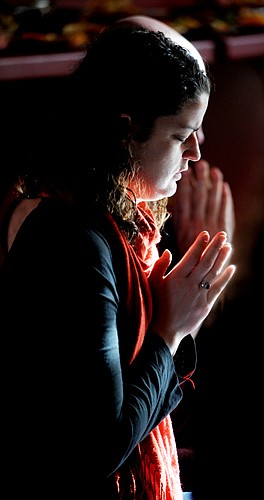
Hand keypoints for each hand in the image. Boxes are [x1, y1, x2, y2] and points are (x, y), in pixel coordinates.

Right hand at [149, 231, 235, 354]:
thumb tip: (168, 251)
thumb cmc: (154, 305)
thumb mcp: (151, 284)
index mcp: (175, 278)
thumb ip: (159, 266)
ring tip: (228, 247)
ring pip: (213, 273)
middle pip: (205, 262)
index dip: (199, 244)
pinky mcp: (205, 306)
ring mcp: (199, 295)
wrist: (163, 332)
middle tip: (222, 235)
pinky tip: (231, 268)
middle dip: (215, 247)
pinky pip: (217, 288)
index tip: (206, 234)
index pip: (191, 256)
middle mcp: (189, 285)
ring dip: (222, 259)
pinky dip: (225, 277)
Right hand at [167, 159, 234, 257]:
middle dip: (201, 179)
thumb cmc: (182, 261)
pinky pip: (226, 211)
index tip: (185, 172)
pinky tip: (224, 187)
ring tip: (214, 171)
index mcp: (183, 227)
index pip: (184, 200)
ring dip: (215, 184)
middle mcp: (198, 225)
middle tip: (201, 163)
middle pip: (200, 197)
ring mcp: (212, 227)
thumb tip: (172, 205)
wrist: (199, 278)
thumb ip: (172, 226)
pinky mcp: (224, 231)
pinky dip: (226, 198)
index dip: (185, 185)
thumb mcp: (171, 246)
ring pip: (214, 201)